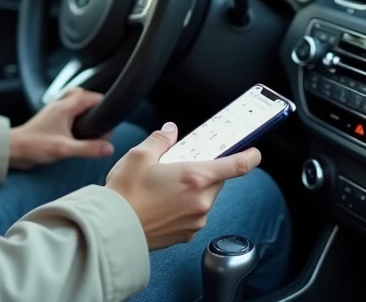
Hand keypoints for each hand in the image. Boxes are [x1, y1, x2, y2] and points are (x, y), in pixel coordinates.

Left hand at [8, 88, 114, 169]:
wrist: (13, 148)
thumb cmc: (34, 145)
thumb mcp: (64, 149)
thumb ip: (88, 148)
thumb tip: (109, 148)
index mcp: (64, 107)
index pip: (90, 96)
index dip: (103, 104)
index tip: (112, 115)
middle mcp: (60, 105)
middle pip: (83, 95)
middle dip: (96, 105)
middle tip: (104, 120)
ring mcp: (54, 111)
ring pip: (74, 101)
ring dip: (85, 109)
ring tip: (94, 124)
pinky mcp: (51, 119)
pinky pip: (68, 110)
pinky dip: (77, 115)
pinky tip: (79, 130)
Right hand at [105, 122, 259, 250]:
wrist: (113, 229)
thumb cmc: (125, 195)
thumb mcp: (139, 155)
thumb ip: (160, 140)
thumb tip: (169, 132)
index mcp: (195, 177)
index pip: (237, 165)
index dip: (249, 156)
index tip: (253, 151)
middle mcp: (201, 201)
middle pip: (218, 180)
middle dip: (205, 170)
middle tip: (182, 164)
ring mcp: (195, 220)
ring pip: (205, 197)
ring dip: (194, 189)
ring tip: (165, 185)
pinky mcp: (187, 234)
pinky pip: (194, 214)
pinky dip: (185, 206)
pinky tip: (162, 202)